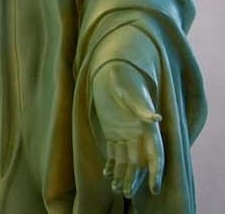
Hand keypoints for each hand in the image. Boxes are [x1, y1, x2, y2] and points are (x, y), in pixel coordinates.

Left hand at [93, 61, 163, 198]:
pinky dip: (112, 164)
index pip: (156, 154)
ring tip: (117, 189)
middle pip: (139, 162)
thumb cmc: (123, 79)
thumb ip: (141, 106)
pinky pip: (115, 153)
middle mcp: (138, 134)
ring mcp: (126, 134)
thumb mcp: (129, 91)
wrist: (112, 71)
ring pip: (127, 161)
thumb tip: (156, 118)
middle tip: (125, 193)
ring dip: (123, 175)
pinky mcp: (113, 132)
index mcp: (147, 127)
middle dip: (134, 179)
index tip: (154, 188)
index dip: (155, 172)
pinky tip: (107, 175)